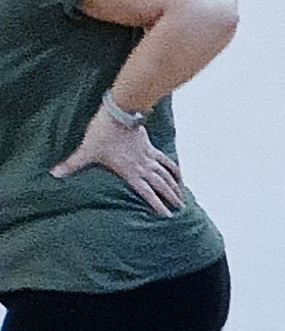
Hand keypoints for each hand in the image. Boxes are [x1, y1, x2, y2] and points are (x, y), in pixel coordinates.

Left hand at [53, 104, 181, 214]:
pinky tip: (178, 174)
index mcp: (130, 173)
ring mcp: (148, 157)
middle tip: (180, 210)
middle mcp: (143, 168)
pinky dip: (173, 168)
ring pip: (166, 175)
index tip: (167, 217)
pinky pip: (165, 161)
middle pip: (161, 186)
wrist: (118, 113)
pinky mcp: (150, 147)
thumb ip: (72, 164)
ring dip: (176, 186)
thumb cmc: (102, 133)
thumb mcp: (86, 151)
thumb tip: (54, 173)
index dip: (158, 206)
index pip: (147, 193)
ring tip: (182, 197)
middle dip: (171, 198)